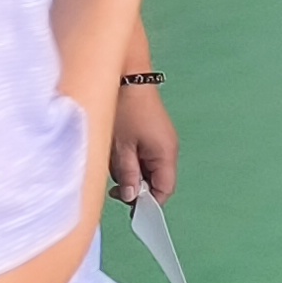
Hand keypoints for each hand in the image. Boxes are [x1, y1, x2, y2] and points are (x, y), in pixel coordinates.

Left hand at [110, 80, 178, 201]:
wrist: (126, 76)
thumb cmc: (124, 109)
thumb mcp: (121, 147)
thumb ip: (128, 175)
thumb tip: (132, 197)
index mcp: (165, 154)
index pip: (164, 190)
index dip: (147, 202)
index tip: (128, 206)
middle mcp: (168, 149)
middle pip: (157, 181)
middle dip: (136, 187)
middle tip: (113, 186)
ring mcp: (161, 141)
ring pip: (149, 170)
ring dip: (132, 173)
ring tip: (113, 163)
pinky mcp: (152, 134)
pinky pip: (144, 157)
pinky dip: (132, 161)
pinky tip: (117, 153)